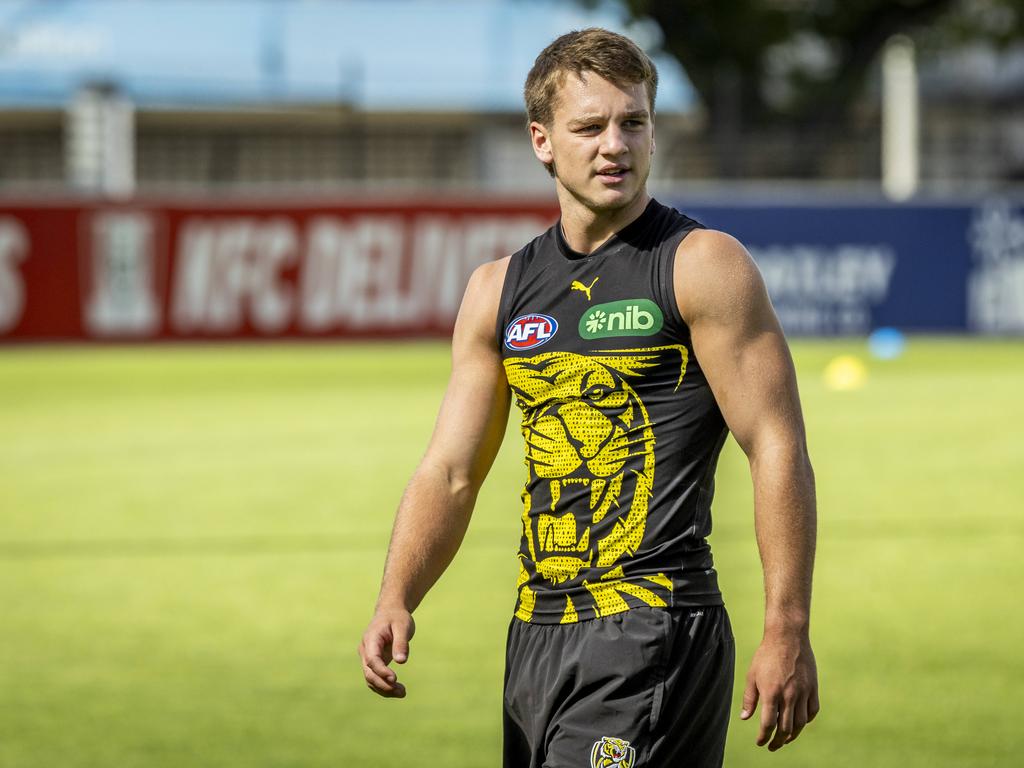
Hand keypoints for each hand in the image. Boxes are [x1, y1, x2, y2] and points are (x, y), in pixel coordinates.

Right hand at [358, 607, 414, 697]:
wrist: (390, 612)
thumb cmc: (397, 618)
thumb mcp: (403, 626)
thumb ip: (401, 643)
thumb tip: (401, 661)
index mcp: (371, 639)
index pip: (372, 659)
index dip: (381, 671)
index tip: (394, 679)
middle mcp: (366, 650)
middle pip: (369, 672)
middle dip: (383, 684)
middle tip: (402, 691)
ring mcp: (367, 657)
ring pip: (370, 678)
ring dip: (384, 688)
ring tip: (402, 693)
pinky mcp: (373, 662)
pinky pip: (375, 677)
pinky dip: (384, 685)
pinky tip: (397, 690)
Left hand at [740, 630, 818, 750]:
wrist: (787, 637)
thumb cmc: (766, 656)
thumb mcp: (752, 675)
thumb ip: (749, 698)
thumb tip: (744, 718)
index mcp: (771, 693)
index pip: (768, 724)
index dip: (764, 737)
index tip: (760, 743)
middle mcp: (789, 695)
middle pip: (786, 728)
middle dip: (778, 741)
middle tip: (773, 746)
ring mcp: (803, 692)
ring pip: (801, 723)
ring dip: (793, 735)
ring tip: (785, 739)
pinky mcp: (813, 688)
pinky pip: (812, 711)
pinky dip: (806, 720)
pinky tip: (799, 722)